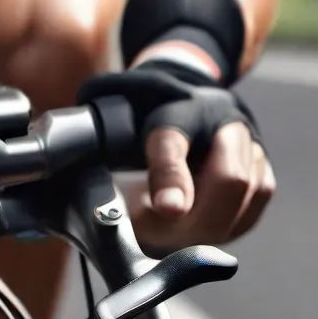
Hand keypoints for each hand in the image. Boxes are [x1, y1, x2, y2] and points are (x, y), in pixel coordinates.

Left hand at [79, 64, 276, 253]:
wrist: (186, 88)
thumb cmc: (137, 105)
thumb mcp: (109, 106)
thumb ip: (87, 128)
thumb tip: (55, 163)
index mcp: (176, 108)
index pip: (172, 144)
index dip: (171, 178)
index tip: (166, 208)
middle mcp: (221, 122)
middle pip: (228, 180)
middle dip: (196, 214)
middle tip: (156, 230)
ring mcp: (249, 146)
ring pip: (242, 201)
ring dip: (205, 222)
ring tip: (165, 221)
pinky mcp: (262, 172)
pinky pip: (250, 213)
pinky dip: (222, 224)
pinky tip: (192, 223)